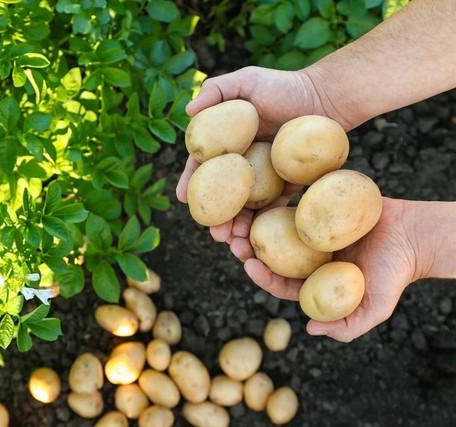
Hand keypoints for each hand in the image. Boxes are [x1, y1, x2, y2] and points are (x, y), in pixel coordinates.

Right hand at [176, 66, 349, 241]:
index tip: (184, 200)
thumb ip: (215, 90)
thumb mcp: (246, 81)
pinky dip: (265, 226)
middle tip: (216, 234)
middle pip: (222, 197)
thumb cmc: (284, 86)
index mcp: (225, 146)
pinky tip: (261, 239)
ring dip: (238, 229)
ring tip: (237, 244)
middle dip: (215, 219)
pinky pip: (273, 210)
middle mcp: (240, 166)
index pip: (202, 168)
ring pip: (245, 210)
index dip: (191, 184)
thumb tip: (187, 112)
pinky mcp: (285, 188)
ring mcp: (262, 180)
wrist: (326, 98)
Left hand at [239, 198, 418, 341]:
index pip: (278, 282)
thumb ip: (347, 325)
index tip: (249, 263)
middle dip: (245, 248)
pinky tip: (259, 195)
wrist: (412, 236)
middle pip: (269, 255)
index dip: (260, 275)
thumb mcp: (375, 308)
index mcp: (311, 283)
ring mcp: (307, 234)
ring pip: (272, 229)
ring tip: (238, 217)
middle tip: (232, 238)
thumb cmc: (394, 273)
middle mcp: (304, 259)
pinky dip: (272, 202)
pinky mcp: (313, 211)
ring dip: (251, 224)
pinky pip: (288, 206)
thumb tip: (310, 329)